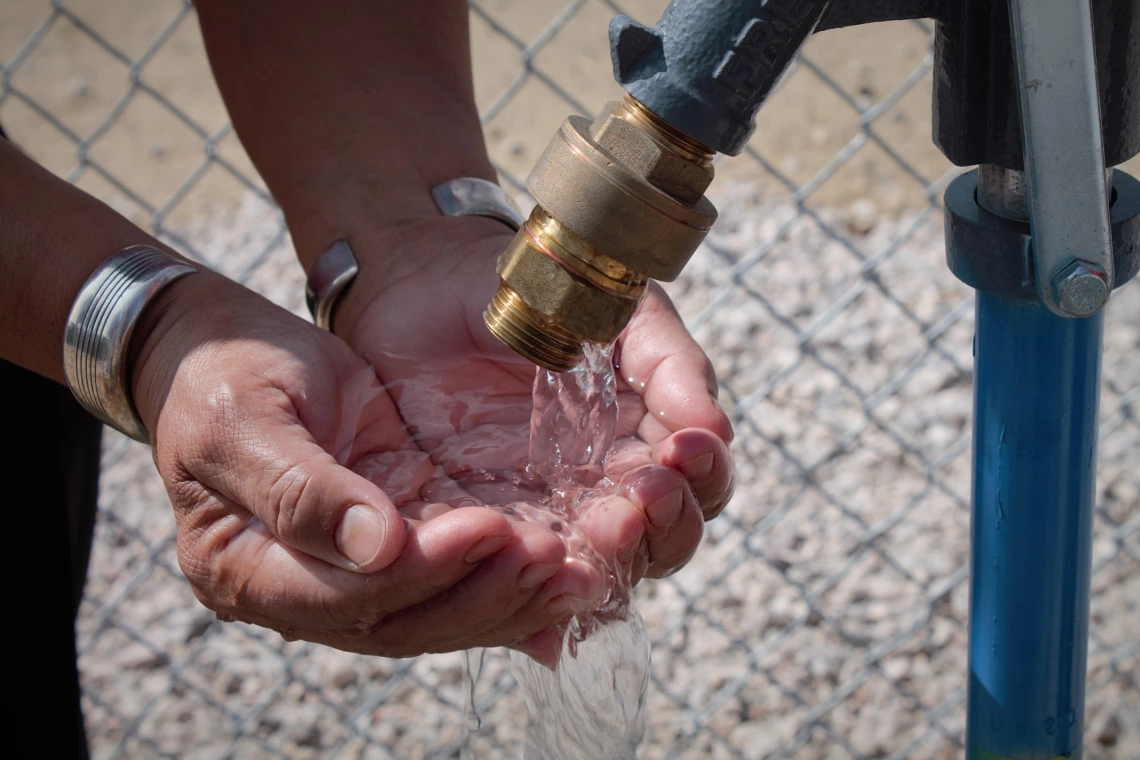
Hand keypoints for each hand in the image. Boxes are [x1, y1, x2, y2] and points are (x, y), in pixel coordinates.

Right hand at [130, 270, 587, 656]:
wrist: (219, 352)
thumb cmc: (219, 377)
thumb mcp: (242, 419)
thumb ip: (297, 489)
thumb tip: (373, 547)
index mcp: (245, 570)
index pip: (345, 597)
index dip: (420, 571)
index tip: (486, 527)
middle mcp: (299, 590)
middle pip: (401, 621)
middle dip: (482, 593)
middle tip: (554, 557)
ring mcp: (346, 573)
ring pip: (435, 612)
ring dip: (506, 597)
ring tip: (575, 571)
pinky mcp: (389, 540)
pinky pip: (449, 579)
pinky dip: (503, 581)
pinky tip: (562, 578)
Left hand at [332, 215, 734, 656]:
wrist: (432, 280)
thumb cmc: (537, 291)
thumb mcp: (615, 310)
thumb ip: (668, 362)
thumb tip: (713, 426)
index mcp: (648, 438)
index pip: (700, 486)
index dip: (701, 479)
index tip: (683, 451)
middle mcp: (608, 488)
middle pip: (663, 543)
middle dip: (661, 527)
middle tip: (637, 501)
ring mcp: (549, 514)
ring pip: (602, 570)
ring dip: (611, 560)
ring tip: (598, 525)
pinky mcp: (488, 530)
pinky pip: (523, 578)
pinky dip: (541, 592)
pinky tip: (538, 572)